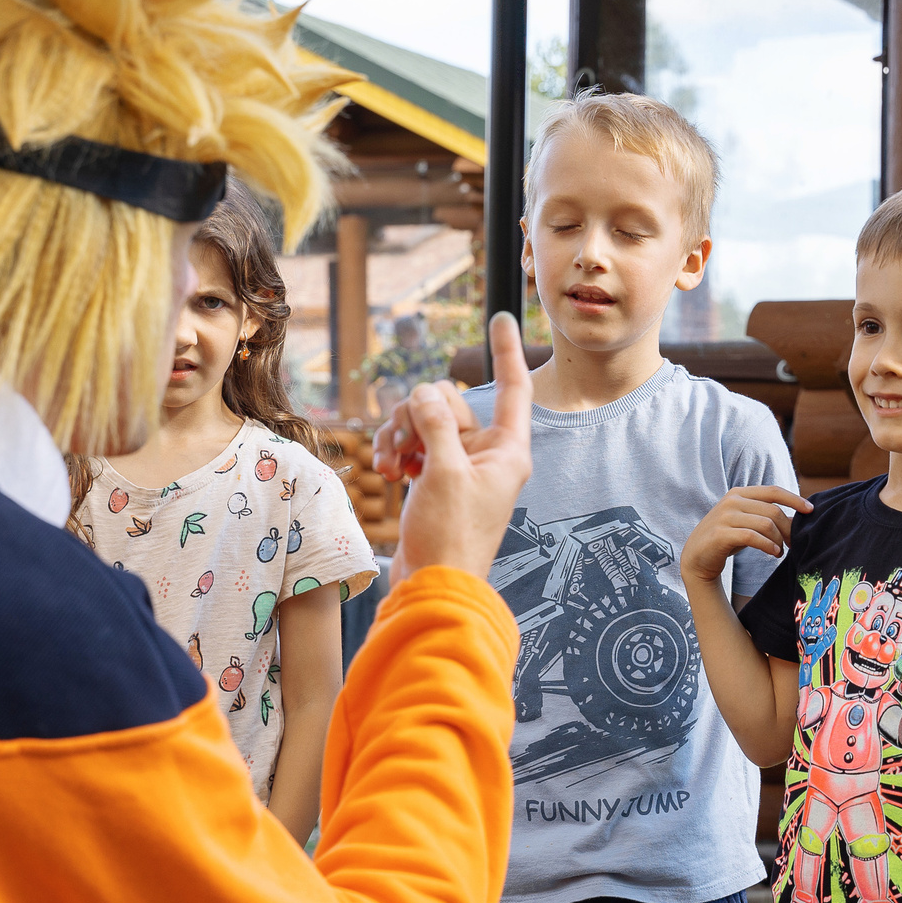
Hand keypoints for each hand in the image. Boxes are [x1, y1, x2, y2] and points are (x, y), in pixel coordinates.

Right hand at [389, 311, 534, 584]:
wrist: (432, 585)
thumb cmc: (451, 537)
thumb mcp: (445, 472)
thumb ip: (436, 423)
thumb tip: (424, 393)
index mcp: (507, 450)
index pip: (513, 387)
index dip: (507, 351)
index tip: (502, 317)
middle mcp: (488, 454)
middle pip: (451, 401)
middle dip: (419, 414)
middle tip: (405, 446)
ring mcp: (461, 466)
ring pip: (427, 421)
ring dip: (402, 435)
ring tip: (392, 464)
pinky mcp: (437, 478)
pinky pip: (415, 444)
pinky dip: (398, 451)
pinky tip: (388, 471)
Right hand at [681, 485, 810, 586]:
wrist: (697, 558)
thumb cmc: (727, 539)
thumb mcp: (748, 523)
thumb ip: (768, 517)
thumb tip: (800, 518)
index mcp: (739, 493)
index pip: (773, 491)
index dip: (794, 499)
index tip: (810, 510)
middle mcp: (731, 501)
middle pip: (773, 510)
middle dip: (788, 528)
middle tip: (793, 543)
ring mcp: (724, 516)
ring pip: (765, 524)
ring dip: (779, 540)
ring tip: (780, 551)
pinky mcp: (720, 534)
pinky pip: (753, 537)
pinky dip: (768, 546)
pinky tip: (774, 554)